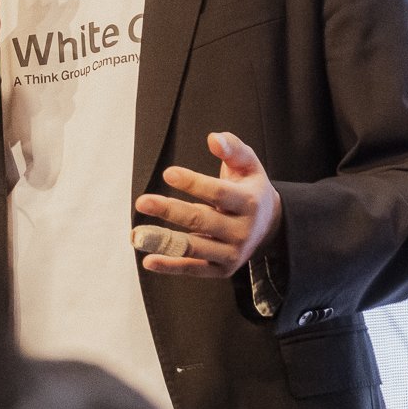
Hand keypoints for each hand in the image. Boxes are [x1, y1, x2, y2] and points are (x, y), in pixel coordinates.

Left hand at [132, 132, 280, 276]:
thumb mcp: (248, 164)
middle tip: (143, 201)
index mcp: (249, 202)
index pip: (217, 193)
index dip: (192, 183)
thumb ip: (232, 148)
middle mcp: (242, 230)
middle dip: (170, 210)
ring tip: (138, 234)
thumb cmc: (250, 188)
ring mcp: (233, 253)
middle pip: (201, 220)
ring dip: (164, 241)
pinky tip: (149, 260)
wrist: (269, 225)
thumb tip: (213, 139)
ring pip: (194, 247)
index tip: (168, 173)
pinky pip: (194, 268)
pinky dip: (171, 266)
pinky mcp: (222, 269)